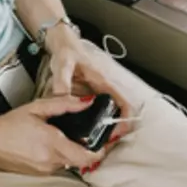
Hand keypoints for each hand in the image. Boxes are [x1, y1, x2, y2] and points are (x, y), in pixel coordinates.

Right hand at [0, 95, 104, 174]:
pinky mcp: (39, 174)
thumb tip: (85, 102)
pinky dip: (57, 156)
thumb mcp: (37, 107)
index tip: (104, 141)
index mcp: (52, 143)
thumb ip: (64, 104)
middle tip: (84, 135)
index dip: (100, 150)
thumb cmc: (9, 123)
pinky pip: (56, 165)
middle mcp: (50, 160)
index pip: (87, 155)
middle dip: (85, 148)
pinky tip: (45, 144)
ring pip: (68, 162)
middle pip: (80, 160)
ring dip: (69, 151)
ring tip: (58, 136)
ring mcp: (44, 170)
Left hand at [41, 26, 134, 142]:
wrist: (61, 42)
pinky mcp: (89, 94)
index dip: (125, 120)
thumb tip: (63, 97)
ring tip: (93, 141)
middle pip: (118, 113)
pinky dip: (94, 122)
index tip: (116, 133)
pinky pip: (96, 111)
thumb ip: (62, 80)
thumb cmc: (66, 50)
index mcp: (103, 81)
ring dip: (104, 128)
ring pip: (108, 114)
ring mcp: (97, 92)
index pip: (124, 103)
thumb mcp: (62, 63)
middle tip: (102, 144)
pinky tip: (82, 129)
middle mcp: (103, 88)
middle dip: (114, 130)